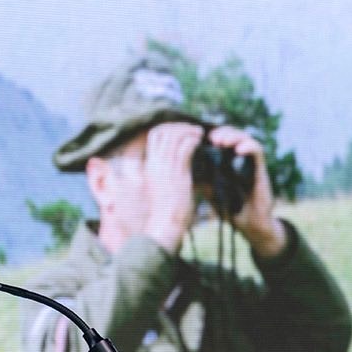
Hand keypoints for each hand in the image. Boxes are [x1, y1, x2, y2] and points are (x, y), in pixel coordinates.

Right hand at [141, 122, 203, 251]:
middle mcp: (155, 163)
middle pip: (163, 130)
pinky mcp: (177, 173)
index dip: (169, 128)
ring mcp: (165, 167)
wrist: (165, 225)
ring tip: (200, 134)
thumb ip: (169, 174)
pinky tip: (201, 142)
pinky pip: (185, 147)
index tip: (183, 132)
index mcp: (150, 166)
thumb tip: (181, 166)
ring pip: (175, 135)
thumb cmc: (167, 211)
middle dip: (180, 126)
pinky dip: (194, 140)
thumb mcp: (164, 188)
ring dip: (189, 131)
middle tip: (194, 130)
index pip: (154, 136)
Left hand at [207, 125, 285, 257]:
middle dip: (222, 132)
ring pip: (245, 139)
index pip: (221, 139)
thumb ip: (202, 178)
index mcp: (227, 161)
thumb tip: (184, 167)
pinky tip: (238, 150)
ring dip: (234, 136)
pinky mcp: (261, 169)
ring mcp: (251, 163)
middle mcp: (240, 159)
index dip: (212, 135)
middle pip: (233, 135)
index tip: (202, 138)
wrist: (250, 224)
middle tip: (211, 138)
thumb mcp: (211, 190)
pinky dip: (249, 147)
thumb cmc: (231, 207)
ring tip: (222, 141)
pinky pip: (257, 152)